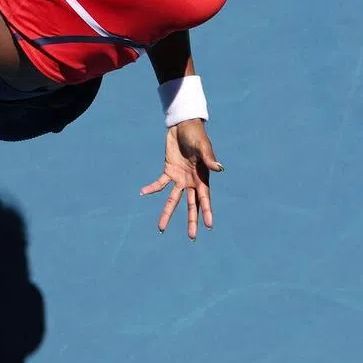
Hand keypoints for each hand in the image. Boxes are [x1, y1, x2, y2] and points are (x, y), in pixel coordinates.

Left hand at [139, 119, 223, 238]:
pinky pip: (159, 183)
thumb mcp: (203, 147)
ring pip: (173, 200)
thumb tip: (219, 169)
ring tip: (160, 228)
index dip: (206, 212)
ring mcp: (180, 178)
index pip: (205, 198)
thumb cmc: (197, 135)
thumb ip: (209, 159)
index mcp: (202, 178)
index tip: (209, 226)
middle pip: (191, 205)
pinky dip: (152, 188)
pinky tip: (143, 192)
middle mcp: (192, 182)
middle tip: (192, 237)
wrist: (184, 125)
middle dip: (191, 220)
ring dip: (167, 213)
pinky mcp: (168, 171)